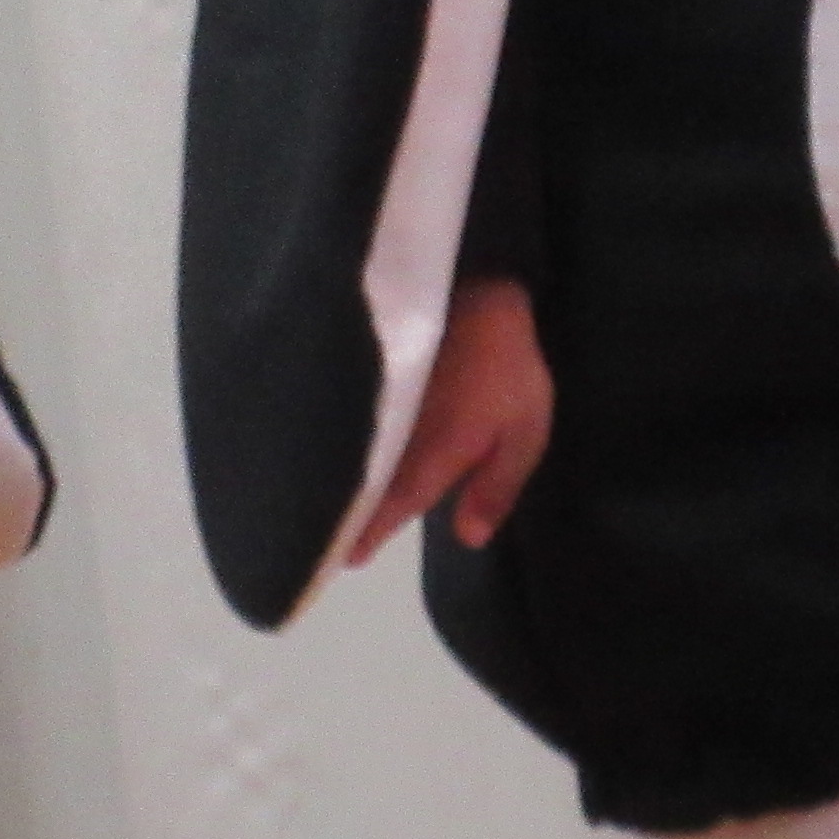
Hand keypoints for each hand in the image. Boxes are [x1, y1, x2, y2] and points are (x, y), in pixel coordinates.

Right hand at [343, 274, 551, 565]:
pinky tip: (327, 446)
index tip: (343, 559)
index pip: (387, 510)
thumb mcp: (524, 430)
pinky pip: (344, 419)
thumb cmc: (502, 362)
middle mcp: (388, 438)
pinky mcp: (364, 377)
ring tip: (314, 500)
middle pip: (356, 486)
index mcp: (426, 458)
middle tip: (317, 540)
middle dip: (337, 513)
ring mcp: (372, 405)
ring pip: (345, 454)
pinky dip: (336, 438)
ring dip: (333, 476)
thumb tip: (467, 538)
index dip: (364, 535)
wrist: (471, 279)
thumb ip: (495, 487)